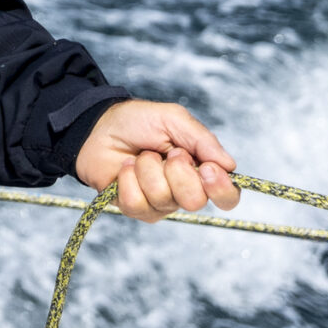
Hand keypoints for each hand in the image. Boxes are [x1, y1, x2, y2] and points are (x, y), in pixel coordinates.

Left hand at [77, 100, 239, 222]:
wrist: (98, 127)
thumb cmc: (138, 121)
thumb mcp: (173, 119)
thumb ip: (203, 140)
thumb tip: (229, 165)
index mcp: (200, 170)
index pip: (227, 197)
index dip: (221, 188)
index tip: (206, 168)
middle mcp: (184, 191)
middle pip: (195, 201)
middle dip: (177, 173)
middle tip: (167, 153)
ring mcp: (159, 203)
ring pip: (162, 199)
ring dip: (148, 169)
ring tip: (140, 155)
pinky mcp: (135, 208)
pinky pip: (136, 203)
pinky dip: (128, 178)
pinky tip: (125, 167)